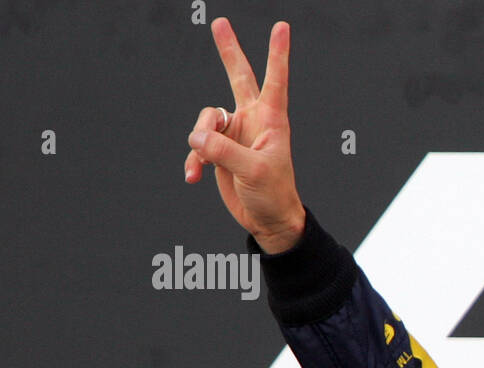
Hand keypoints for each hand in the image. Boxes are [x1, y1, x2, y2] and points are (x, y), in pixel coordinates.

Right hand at [184, 18, 305, 254]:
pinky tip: (194, 176)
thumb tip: (196, 137)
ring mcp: (234, 133)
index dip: (277, 53)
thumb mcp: (254, 172)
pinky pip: (197, 145)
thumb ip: (224, 151)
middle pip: (238, 77)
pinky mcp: (219, 149)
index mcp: (271, 120)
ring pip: (206, 119)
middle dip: (229, 51)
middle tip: (220, 23)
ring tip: (204, 163)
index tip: (281, 27)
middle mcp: (252, 120)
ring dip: (200, 140)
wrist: (268, 220)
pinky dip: (193, 160)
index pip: (275, 80)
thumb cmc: (274, 195)